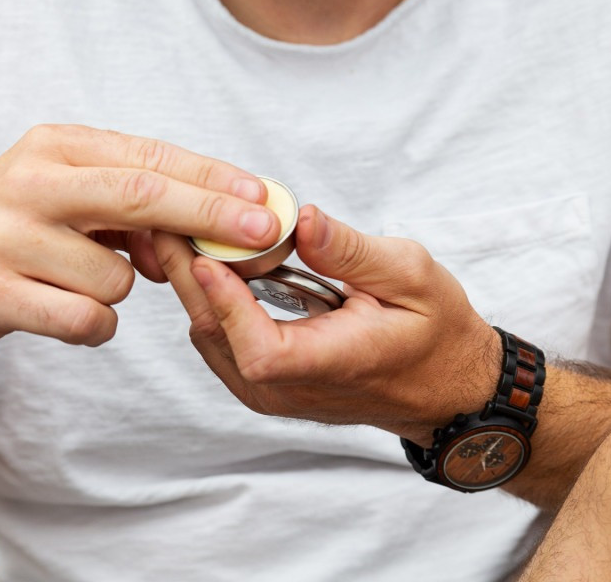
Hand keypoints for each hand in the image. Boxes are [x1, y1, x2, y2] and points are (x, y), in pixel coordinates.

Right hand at [0, 125, 279, 355]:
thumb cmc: (13, 225)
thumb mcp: (66, 193)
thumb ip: (131, 204)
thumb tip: (203, 235)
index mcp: (58, 147)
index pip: (151, 157)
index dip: (212, 178)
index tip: (262, 197)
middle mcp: (33, 182)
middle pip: (143, 195)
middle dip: (212, 215)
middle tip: (264, 233)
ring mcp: (10, 236)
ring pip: (117, 275)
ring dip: (121, 288)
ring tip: (79, 280)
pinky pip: (86, 317)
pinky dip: (96, 324)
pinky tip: (67, 311)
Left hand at [154, 204, 500, 444]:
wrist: (440, 382)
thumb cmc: (433, 331)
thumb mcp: (411, 276)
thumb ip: (352, 250)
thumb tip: (304, 219)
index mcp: (335, 364)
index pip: (263, 350)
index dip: (228, 303)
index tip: (206, 252)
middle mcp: (293, 390)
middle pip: (219, 337)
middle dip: (190, 273)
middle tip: (170, 219)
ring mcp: (273, 393)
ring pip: (209, 338)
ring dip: (194, 284)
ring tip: (185, 230)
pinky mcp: (265, 384)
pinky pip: (219, 341)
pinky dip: (209, 299)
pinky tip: (212, 261)